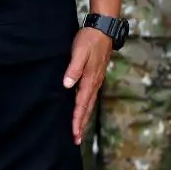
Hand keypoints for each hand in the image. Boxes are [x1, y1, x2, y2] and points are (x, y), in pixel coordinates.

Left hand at [63, 27, 114, 142]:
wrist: (103, 29)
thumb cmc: (89, 40)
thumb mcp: (79, 52)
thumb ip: (73, 69)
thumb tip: (67, 85)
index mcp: (90, 80)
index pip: (82, 104)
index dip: (77, 119)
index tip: (74, 133)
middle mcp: (95, 83)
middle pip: (87, 108)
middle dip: (82, 124)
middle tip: (76, 140)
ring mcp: (96, 80)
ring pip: (90, 103)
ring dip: (84, 117)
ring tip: (80, 130)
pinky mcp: (96, 76)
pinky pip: (90, 96)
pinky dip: (86, 107)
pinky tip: (83, 109)